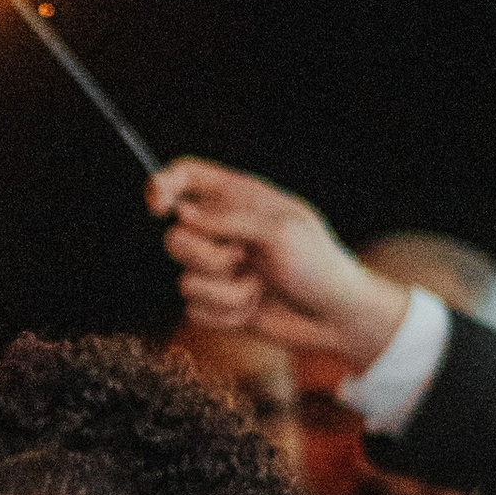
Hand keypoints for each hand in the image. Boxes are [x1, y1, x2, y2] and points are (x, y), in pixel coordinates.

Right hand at [147, 158, 410, 373]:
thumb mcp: (279, 231)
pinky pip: (197, 310)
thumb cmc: (317, 265)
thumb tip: (183, 214)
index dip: (163, 185)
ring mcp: (219, 270)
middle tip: (241, 258)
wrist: (334, 318)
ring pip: (186, 280)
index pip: (187, 177)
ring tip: (259, 289)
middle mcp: (223, 231)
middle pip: (176, 237)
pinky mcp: (219, 304)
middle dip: (205, 255)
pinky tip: (255, 310)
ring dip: (226, 291)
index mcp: (239, 199)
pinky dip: (228, 315)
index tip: (161, 207)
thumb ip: (228, 219)